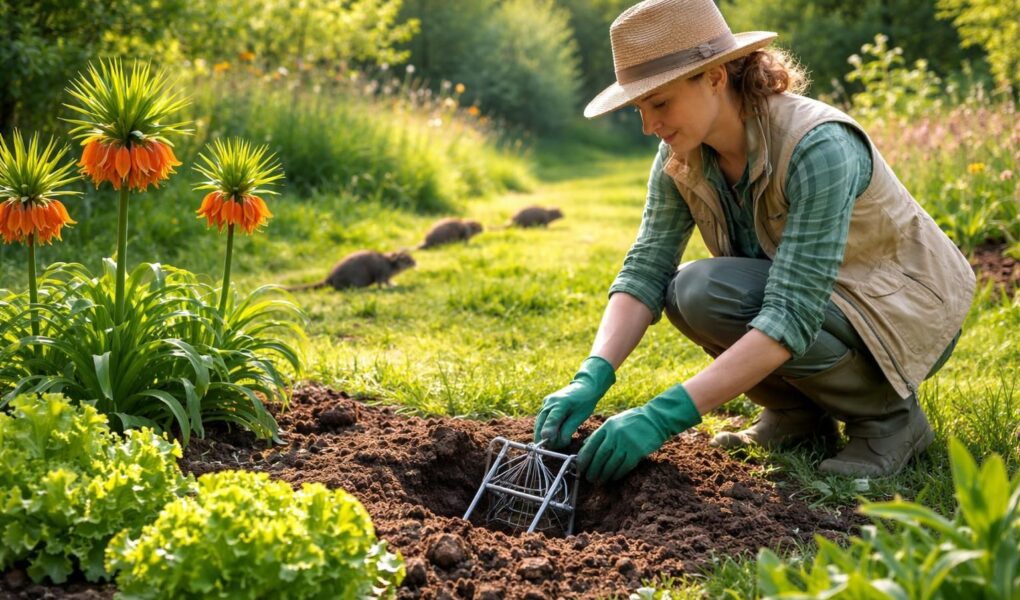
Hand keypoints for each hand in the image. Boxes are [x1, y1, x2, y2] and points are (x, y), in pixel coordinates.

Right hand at [534, 356, 615, 448]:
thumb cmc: (585, 402)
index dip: (548, 430)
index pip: (552, 419)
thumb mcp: (580, 417)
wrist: (584, 386)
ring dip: (543, 434)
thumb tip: (558, 442)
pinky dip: (544, 428)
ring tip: (552, 443)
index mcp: (562, 402)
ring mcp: (546, 402)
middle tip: (550, 449)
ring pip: (539, 422)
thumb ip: (568, 429)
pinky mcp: (545, 404)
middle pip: (541, 422)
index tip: (546, 441)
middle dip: (543, 437)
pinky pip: (541, 419)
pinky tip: (550, 435)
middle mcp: (550, 401)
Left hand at [577, 383, 700, 482]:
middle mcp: (615, 434)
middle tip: (589, 478)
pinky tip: (613, 478)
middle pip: (600, 456)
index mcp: (607, 426)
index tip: (580, 468)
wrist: (656, 418)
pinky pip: (624, 466)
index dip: (584, 458)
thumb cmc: (633, 421)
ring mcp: (627, 442)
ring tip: (599, 481)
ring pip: (611, 463)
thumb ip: (600, 433)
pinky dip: (617, 474)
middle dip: (592, 469)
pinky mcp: (637, 451)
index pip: (591, 444)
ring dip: (604, 475)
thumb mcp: (614, 422)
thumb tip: (585, 446)